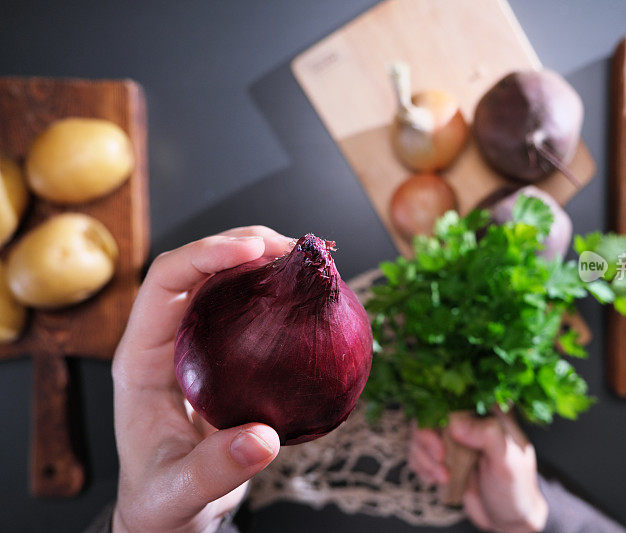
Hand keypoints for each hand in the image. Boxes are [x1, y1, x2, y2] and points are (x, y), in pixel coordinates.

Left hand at [111, 226, 294, 532]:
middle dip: (244, 244)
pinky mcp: (225, 355)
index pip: (165, 283)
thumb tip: (261, 440)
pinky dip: (278, 292)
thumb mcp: (179, 493)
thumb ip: (214, 470)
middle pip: (198, 267)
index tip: (256, 250)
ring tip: (305, 260)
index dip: (207, 255)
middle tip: (295, 248)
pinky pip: (250, 309)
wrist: (171, 512)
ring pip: (226, 280)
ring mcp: (196, 343)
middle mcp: (166, 340)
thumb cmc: (162, 501)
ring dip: (265, 260)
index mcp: (140, 359)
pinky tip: (307, 295)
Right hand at [408, 412, 548, 532]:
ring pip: (419, 432)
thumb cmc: (516, 487)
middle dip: (427, 437)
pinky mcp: (440, 455)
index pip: (457, 392)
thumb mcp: (510, 461)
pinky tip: (438, 480)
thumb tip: (456, 423)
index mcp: (489, 410)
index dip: (442, 407)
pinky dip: (421, 467)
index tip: (445, 432)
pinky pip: (417, 452)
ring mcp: (452, 437)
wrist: (506, 518)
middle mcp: (467, 418)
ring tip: (443, 477)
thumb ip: (489, 436)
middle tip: (440, 458)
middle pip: (430, 411)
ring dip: (423, 456)